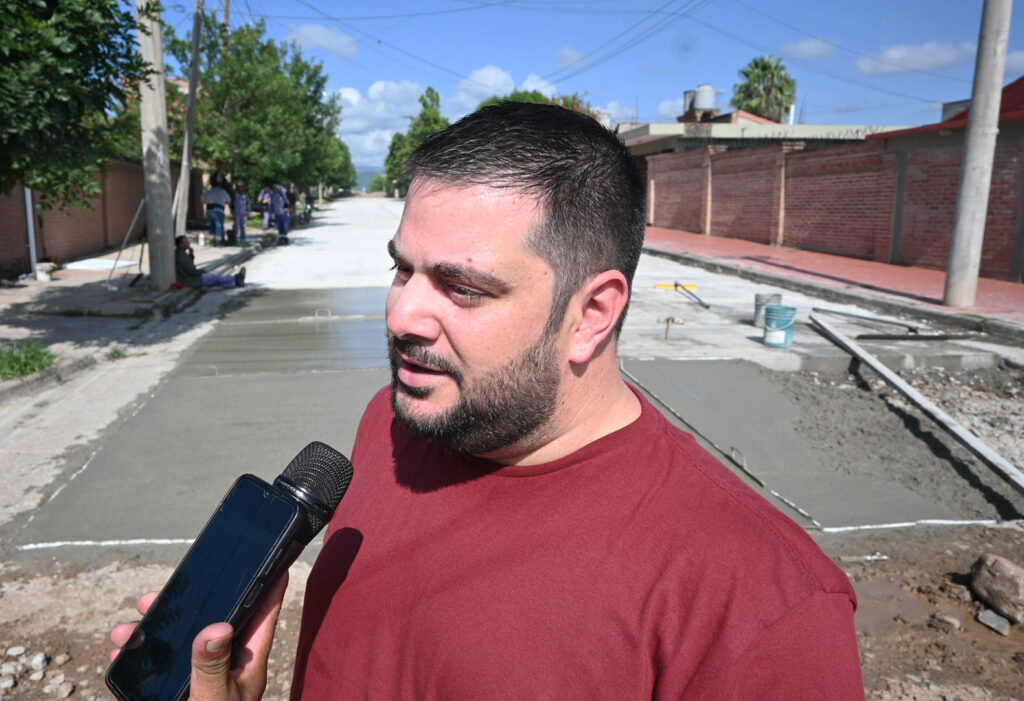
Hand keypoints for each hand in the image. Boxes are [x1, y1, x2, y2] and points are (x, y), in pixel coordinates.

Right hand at [109, 572, 289, 700]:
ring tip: (126, 630)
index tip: (270, 555)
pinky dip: (141, 655)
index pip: (264, 613)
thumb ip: (212, 667)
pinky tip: (120, 653)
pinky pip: (162, 664)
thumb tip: (217, 626)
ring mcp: (204, 675)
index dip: (268, 583)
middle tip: (155, 595)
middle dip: (188, 601)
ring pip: (182, 639)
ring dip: (153, 630)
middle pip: (214, 618)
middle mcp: (228, 663)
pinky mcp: (182, 689)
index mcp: (248, 660)